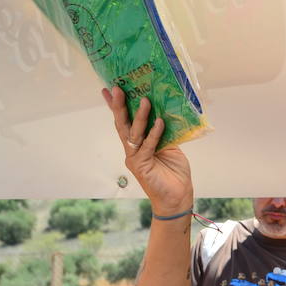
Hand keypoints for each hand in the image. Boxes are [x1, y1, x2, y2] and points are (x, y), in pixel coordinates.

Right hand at [102, 87, 192, 213]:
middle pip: (122, 124)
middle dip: (118, 106)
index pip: (124, 121)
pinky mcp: (142, 165)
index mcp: (137, 144)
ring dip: (139, 116)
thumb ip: (163, 134)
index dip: (116, 106)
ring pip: (133, 133)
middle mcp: (132, 149)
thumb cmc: (173, 173)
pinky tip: (159, 121)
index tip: (108, 88)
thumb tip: (164, 114)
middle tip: (117, 88)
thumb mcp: (170, 148)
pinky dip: (154, 133)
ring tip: (145, 100)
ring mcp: (135, 158)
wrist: (177, 197)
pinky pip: (148, 145)